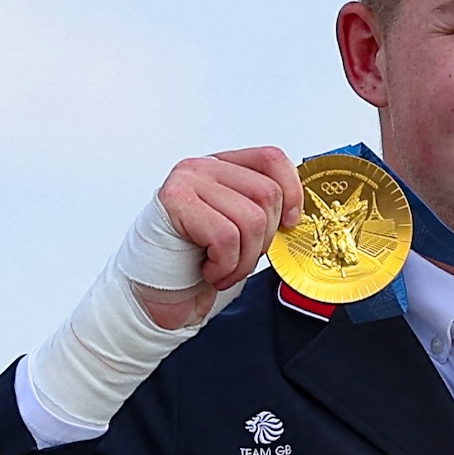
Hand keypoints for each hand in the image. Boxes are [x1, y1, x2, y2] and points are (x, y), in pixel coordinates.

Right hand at [138, 148, 304, 329]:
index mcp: (222, 168)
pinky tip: (208, 271)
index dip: (292, 191)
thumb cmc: (195, 264)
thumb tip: (296, 217)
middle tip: (240, 260)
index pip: (271, 158)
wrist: (157, 295)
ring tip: (223, 270)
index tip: (290, 224)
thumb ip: (262, 214)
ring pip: (252, 219)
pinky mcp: (175, 201)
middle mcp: (204, 167)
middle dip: (263, 241)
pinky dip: (225, 265)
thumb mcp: (238, 233)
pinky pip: (226, 236)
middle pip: (267, 195)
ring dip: (244, 260)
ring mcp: (187, 181)